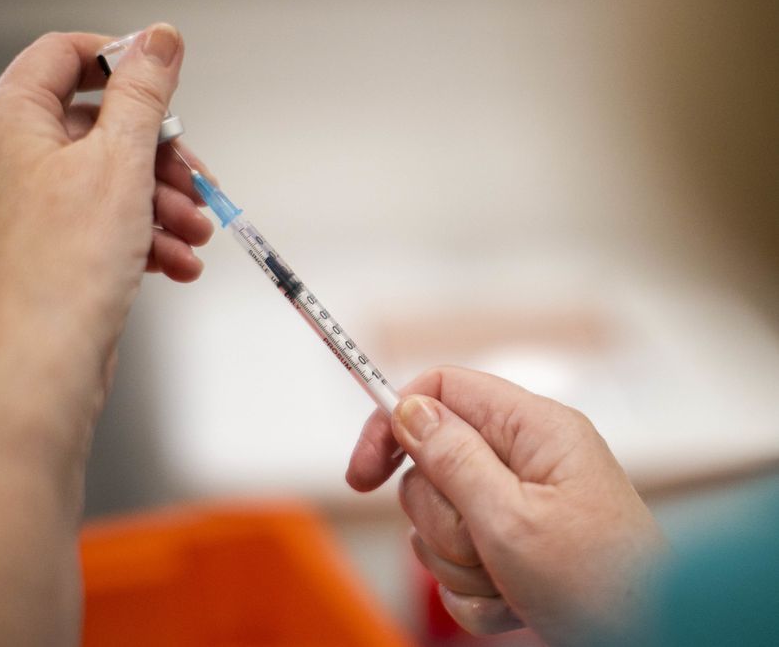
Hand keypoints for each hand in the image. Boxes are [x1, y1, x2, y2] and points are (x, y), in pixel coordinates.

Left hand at [0, 26, 213, 646]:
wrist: (38, 371)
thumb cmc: (64, 272)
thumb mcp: (121, 162)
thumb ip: (144, 91)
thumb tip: (159, 38)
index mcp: (6, 122)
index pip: (62, 55)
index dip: (121, 60)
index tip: (167, 83)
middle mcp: (3, 161)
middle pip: (96, 126)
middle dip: (160, 157)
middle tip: (197, 182)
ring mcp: (20, 210)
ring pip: (105, 182)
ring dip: (161, 205)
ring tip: (196, 237)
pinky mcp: (41, 253)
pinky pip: (98, 225)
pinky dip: (141, 238)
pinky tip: (177, 264)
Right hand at [347, 367, 665, 645]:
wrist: (649, 643)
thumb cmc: (601, 584)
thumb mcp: (511, 519)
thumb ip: (453, 458)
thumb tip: (408, 409)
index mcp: (534, 430)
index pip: (441, 390)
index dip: (394, 423)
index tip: (363, 475)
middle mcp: (527, 459)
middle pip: (432, 465)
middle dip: (442, 519)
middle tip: (481, 545)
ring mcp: (520, 503)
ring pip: (441, 519)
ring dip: (458, 563)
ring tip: (506, 582)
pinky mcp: (515, 545)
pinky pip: (460, 561)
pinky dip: (476, 591)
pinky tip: (513, 603)